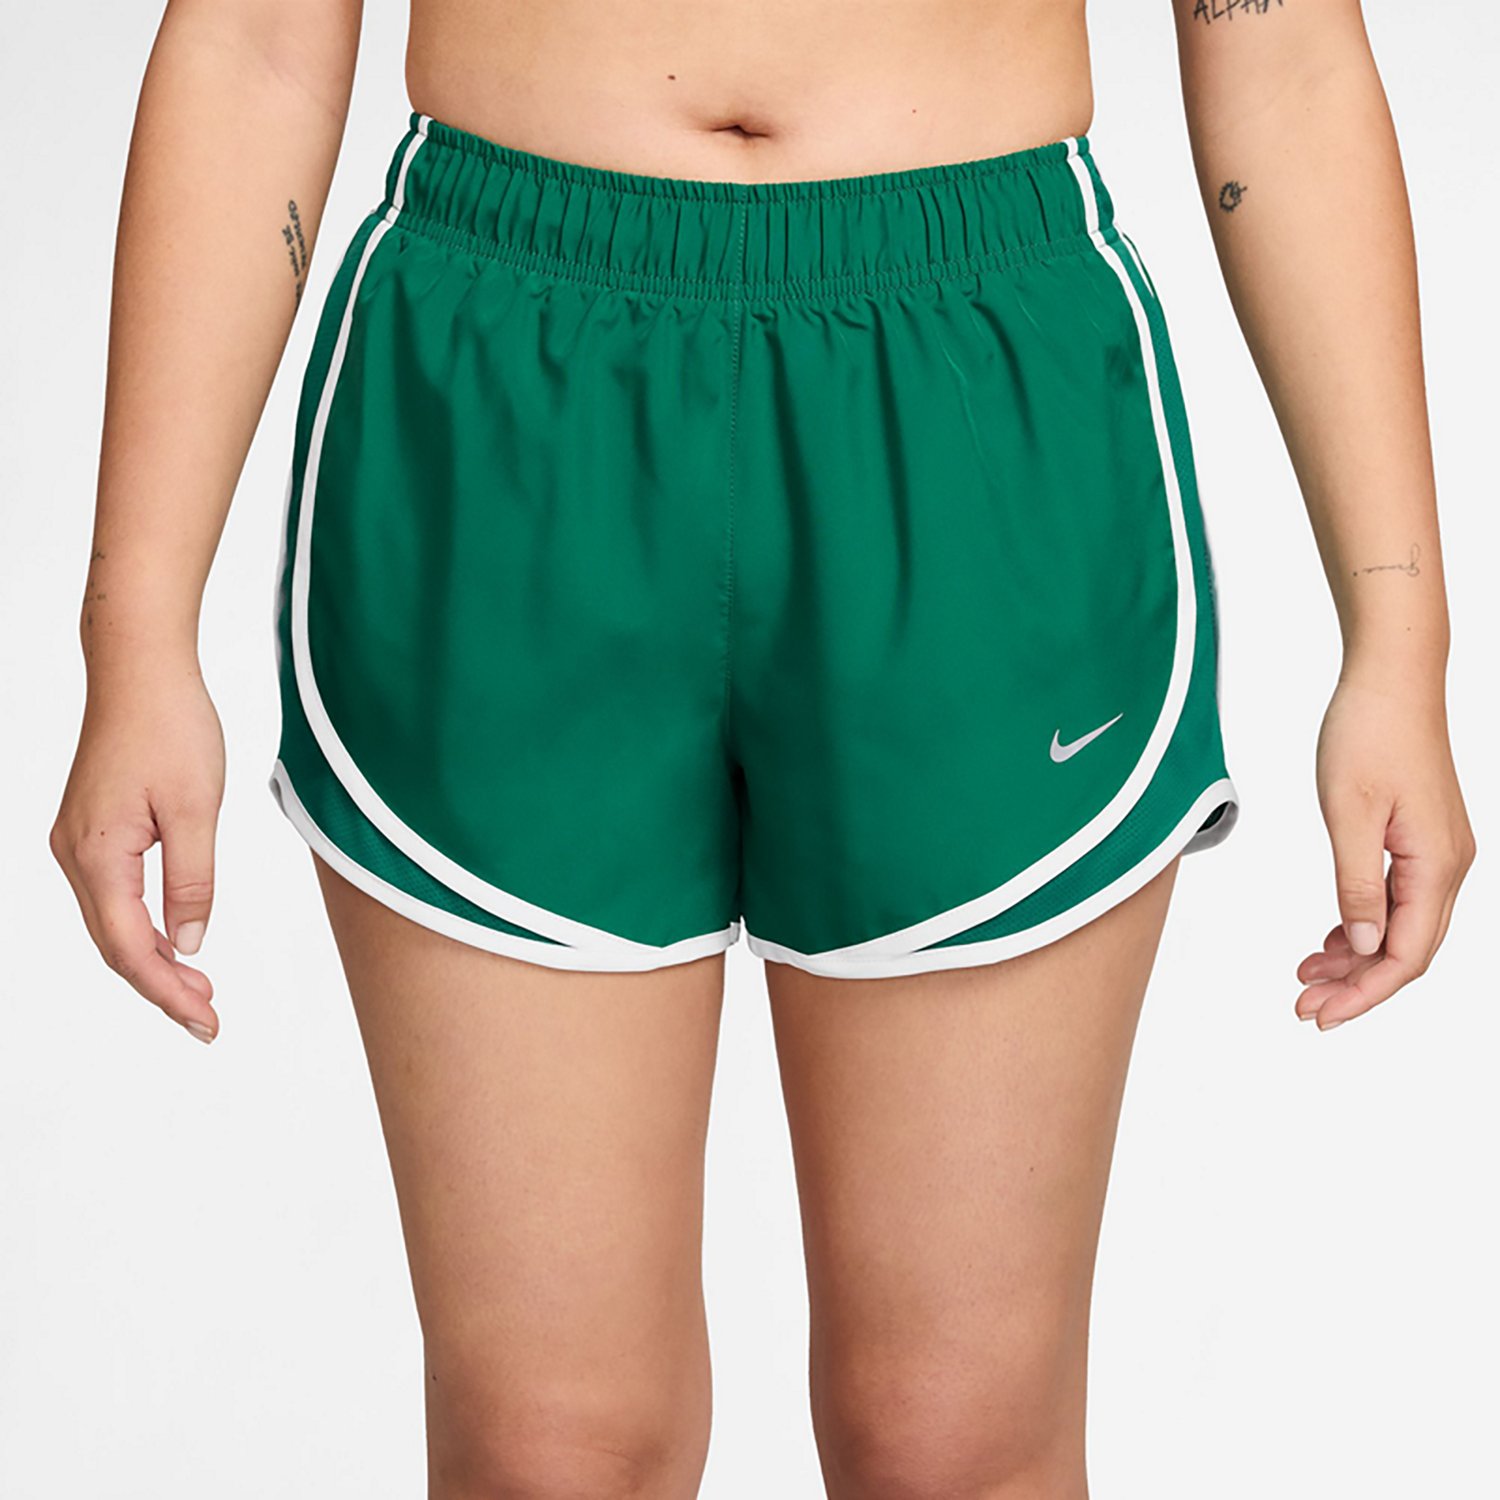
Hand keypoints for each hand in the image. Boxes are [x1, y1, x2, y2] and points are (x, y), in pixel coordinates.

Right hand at [51, 652, 225, 1042]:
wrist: (141, 670)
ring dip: (154, 959)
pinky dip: (144, 927)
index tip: (207, 1022)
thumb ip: (193, 881)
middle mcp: (75, 855)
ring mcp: (78, 842)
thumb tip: (192, 943)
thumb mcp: (197, 810)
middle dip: (162, 987)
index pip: (131, 948)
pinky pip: (113, 896)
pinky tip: (176, 940)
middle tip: (209, 1020)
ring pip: (112, 923)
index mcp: (97, 855)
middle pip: (115, 945)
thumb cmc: (171, 727)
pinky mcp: (92, 829)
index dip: (168, 991)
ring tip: (199, 990)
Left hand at [1296, 672, 1473, 1030]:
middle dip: (1356, 985)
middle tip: (1302, 1006)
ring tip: (1305, 974)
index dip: (1364, 993)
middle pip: (1407, 950)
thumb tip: (1362, 943)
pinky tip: (1330, 937)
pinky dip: (1362, 922)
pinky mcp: (1421, 838)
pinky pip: (1397, 898)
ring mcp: (1438, 852)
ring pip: (1401, 926)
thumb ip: (1356, 883)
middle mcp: (1448, 865)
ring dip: (1355, 956)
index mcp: (1436, 864)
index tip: (1318, 1015)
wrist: (1391, 678)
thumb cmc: (1368, 733)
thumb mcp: (1349, 812)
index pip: (1405, 955)